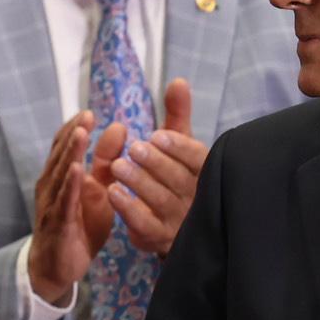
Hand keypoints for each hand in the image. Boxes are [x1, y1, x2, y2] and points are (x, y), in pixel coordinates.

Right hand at [24, 111, 121, 306]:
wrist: (57, 267)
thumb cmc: (77, 226)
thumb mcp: (97, 191)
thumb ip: (107, 162)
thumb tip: (119, 128)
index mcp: (60, 176)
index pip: (64, 147)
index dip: (74, 129)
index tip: (88, 112)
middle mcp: (52, 186)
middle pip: (61, 155)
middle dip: (73, 135)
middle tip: (86, 116)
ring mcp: (52, 204)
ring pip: (60, 174)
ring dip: (70, 153)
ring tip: (81, 134)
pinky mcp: (58, 224)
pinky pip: (64, 201)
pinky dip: (69, 185)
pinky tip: (77, 171)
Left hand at [101, 79, 204, 258]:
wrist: (176, 224)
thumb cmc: (175, 174)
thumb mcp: (178, 144)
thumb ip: (178, 114)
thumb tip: (177, 81)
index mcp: (206, 171)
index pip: (198, 159)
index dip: (178, 147)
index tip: (157, 135)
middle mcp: (197, 197)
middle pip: (178, 179)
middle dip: (156, 163)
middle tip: (134, 148)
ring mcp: (179, 221)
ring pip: (161, 201)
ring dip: (139, 183)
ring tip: (118, 166)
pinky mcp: (159, 238)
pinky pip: (145, 225)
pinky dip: (129, 209)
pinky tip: (112, 193)